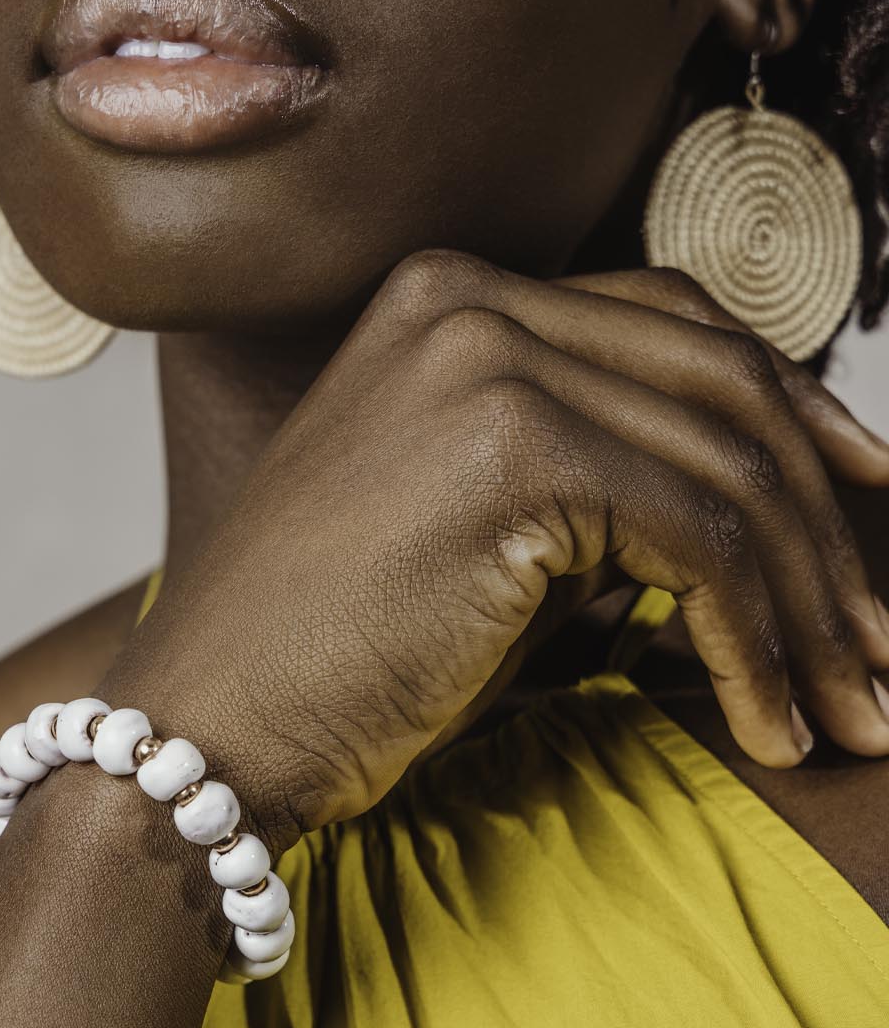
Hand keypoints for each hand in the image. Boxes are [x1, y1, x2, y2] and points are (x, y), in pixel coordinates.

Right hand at [106, 250, 888, 857]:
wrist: (206, 730)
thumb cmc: (330, 657)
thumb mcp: (476, 538)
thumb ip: (592, 489)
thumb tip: (752, 523)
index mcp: (452, 298)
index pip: (677, 329)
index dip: (796, 415)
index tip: (868, 501)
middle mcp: (469, 300)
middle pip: (726, 385)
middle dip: (829, 528)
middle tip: (880, 649)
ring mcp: (483, 359)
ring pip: (729, 467)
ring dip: (811, 606)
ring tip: (850, 713)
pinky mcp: (507, 446)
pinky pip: (697, 538)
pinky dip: (758, 643)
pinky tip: (773, 727)